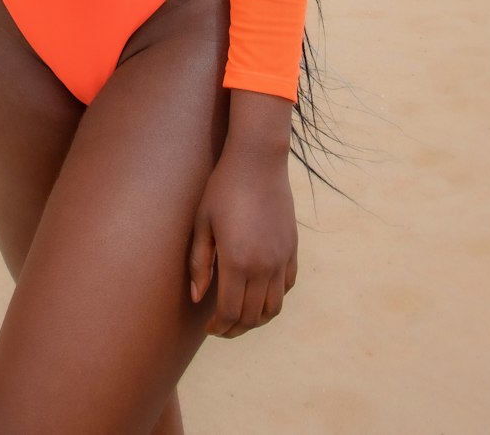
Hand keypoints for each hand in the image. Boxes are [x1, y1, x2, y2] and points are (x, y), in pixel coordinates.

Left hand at [189, 143, 297, 337]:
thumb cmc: (223, 188)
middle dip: (235, 328)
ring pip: (274, 307)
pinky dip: (274, 298)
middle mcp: (264, 266)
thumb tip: (197, 298)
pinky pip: (287, 286)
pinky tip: (259, 293)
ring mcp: (282, 258)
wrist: (258, 160)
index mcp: (237, 261)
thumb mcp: (203, 223)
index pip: (231, 312)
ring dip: (257, 319)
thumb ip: (199, 263)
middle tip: (221, 327)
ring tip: (240, 315)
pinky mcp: (292, 248)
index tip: (209, 327)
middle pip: (252, 316)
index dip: (219, 327)